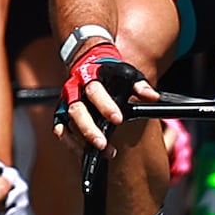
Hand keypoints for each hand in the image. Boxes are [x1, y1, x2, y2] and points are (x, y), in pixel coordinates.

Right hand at [56, 33, 135, 152]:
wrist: (89, 61)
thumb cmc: (110, 72)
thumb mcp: (127, 74)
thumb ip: (140, 86)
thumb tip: (153, 97)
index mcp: (90, 76)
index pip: (95, 91)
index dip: (105, 106)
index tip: (118, 120)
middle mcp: (74, 89)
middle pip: (76, 109)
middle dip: (88, 128)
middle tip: (102, 143)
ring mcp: (66, 102)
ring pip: (66, 122)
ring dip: (81, 140)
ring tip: (100, 151)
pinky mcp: (62, 113)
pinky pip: (61, 130)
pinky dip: (71, 143)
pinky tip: (85, 152)